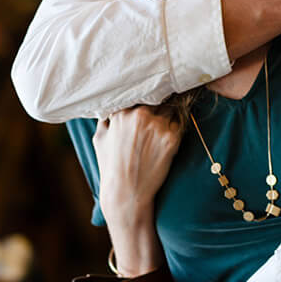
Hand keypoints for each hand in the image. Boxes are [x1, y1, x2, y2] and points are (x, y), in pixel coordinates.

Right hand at [94, 106, 179, 275]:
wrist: (127, 193)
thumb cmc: (111, 167)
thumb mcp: (99, 138)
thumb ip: (106, 118)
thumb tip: (110, 105)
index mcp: (122, 112)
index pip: (139, 90)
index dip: (146, 91)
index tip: (151, 88)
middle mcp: (140, 115)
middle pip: (159, 95)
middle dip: (162, 98)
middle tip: (166, 97)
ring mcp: (158, 126)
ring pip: (172, 108)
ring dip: (172, 112)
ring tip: (170, 118)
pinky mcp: (172, 139)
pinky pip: (181, 124)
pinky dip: (178, 126)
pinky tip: (171, 135)